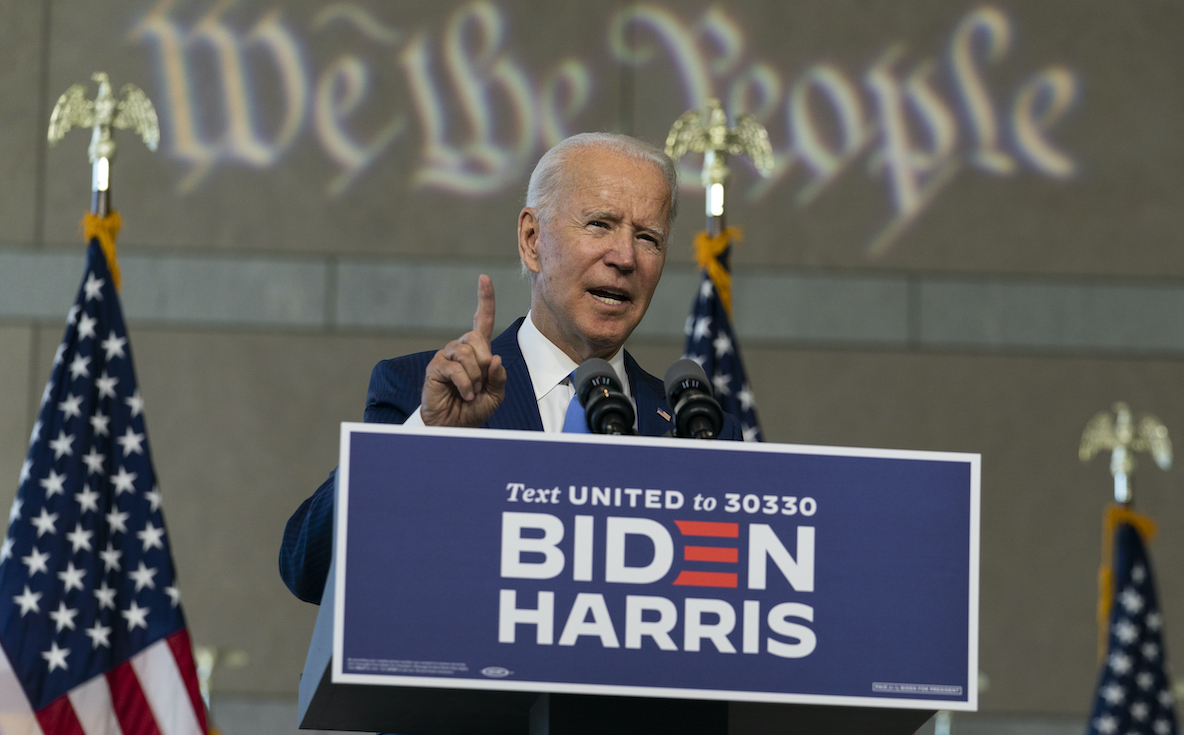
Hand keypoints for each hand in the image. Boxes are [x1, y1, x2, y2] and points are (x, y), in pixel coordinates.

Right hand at [421, 275, 507, 426]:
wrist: (456, 426)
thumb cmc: (474, 408)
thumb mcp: (496, 393)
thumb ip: (499, 376)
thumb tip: (494, 358)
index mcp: (478, 351)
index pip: (482, 320)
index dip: (484, 299)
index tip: (484, 278)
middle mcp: (461, 348)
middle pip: (477, 338)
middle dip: (484, 362)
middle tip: (481, 383)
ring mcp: (446, 356)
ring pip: (467, 354)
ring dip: (475, 377)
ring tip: (471, 392)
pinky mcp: (435, 367)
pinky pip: (456, 369)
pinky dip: (466, 385)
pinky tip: (465, 394)